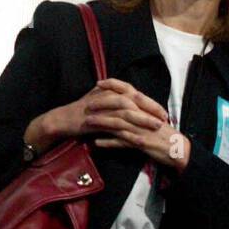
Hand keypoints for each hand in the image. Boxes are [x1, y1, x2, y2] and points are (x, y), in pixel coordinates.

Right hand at [24, 80, 188, 170]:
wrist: (63, 120)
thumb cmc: (84, 113)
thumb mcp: (102, 104)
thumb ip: (117, 102)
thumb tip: (135, 106)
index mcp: (110, 91)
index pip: (134, 94)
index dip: (150, 102)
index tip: (163, 111)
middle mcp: (107, 96)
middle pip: (133, 99)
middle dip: (151, 108)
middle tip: (164, 117)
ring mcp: (101, 107)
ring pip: (126, 111)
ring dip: (143, 118)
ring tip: (156, 126)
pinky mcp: (96, 120)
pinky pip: (114, 125)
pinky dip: (127, 131)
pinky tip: (138, 137)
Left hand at [85, 79, 189, 171]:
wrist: (180, 150)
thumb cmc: (167, 135)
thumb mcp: (154, 119)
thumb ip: (142, 111)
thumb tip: (128, 105)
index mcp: (146, 108)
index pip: (129, 90)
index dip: (113, 85)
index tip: (99, 83)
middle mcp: (143, 116)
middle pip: (119, 105)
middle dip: (102, 103)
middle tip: (88, 104)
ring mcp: (141, 129)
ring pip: (118, 122)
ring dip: (101, 122)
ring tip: (88, 122)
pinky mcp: (141, 143)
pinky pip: (122, 142)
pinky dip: (109, 143)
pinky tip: (97, 143)